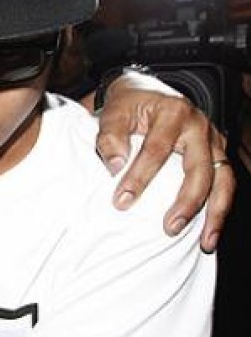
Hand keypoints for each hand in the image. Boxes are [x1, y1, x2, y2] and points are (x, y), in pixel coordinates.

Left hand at [96, 70, 233, 251]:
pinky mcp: (218, 154)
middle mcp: (199, 127)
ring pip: (224, 180)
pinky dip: (220, 209)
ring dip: (216, 213)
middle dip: (187, 202)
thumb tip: (115, 167)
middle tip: (169, 228)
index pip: (156, 149)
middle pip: (200, 168)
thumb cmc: (130, 106)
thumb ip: (110, 136)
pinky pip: (226, 184)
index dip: (140, 177)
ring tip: (205, 242)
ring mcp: (214, 141)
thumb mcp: (115, 112)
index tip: (122, 201)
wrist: (148, 93)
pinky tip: (209, 233)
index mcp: (172, 113)